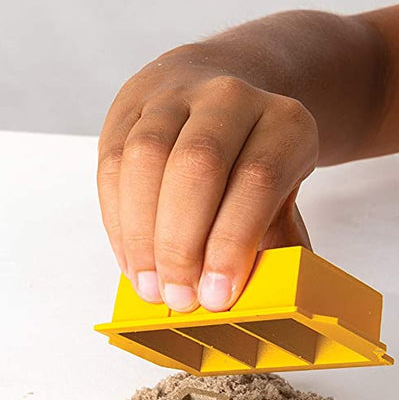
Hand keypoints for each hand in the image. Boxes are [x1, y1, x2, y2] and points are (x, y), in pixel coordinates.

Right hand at [97, 50, 317, 311]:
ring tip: (151, 286)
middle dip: (182, 243)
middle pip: (196, 165)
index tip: (217, 295)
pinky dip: (119, 222)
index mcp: (284, 123)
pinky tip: (133, 261)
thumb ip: (278, 246)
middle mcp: (230, 97)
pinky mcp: (129, 108)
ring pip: (145, 158)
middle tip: (180, 297)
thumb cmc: (255, 167)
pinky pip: (112, 164)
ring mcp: (175, 96)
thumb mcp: (286, 199)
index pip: (257, 179)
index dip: (233, 242)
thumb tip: (269, 303)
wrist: (223, 98)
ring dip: (143, 235)